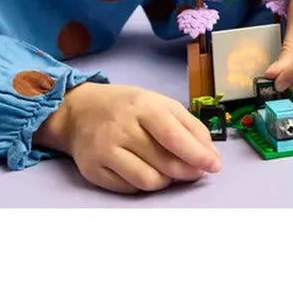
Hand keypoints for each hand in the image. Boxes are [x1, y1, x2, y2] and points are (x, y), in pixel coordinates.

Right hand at [33, 82, 222, 193]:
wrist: (78, 111)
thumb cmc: (127, 107)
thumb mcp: (158, 103)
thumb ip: (188, 125)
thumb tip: (211, 156)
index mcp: (141, 106)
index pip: (173, 135)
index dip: (197, 154)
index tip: (214, 166)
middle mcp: (121, 127)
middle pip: (164, 162)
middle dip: (187, 171)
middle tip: (196, 172)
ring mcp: (105, 150)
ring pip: (148, 181)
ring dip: (167, 181)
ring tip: (169, 171)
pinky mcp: (93, 170)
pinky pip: (130, 189)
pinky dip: (145, 185)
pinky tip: (146, 172)